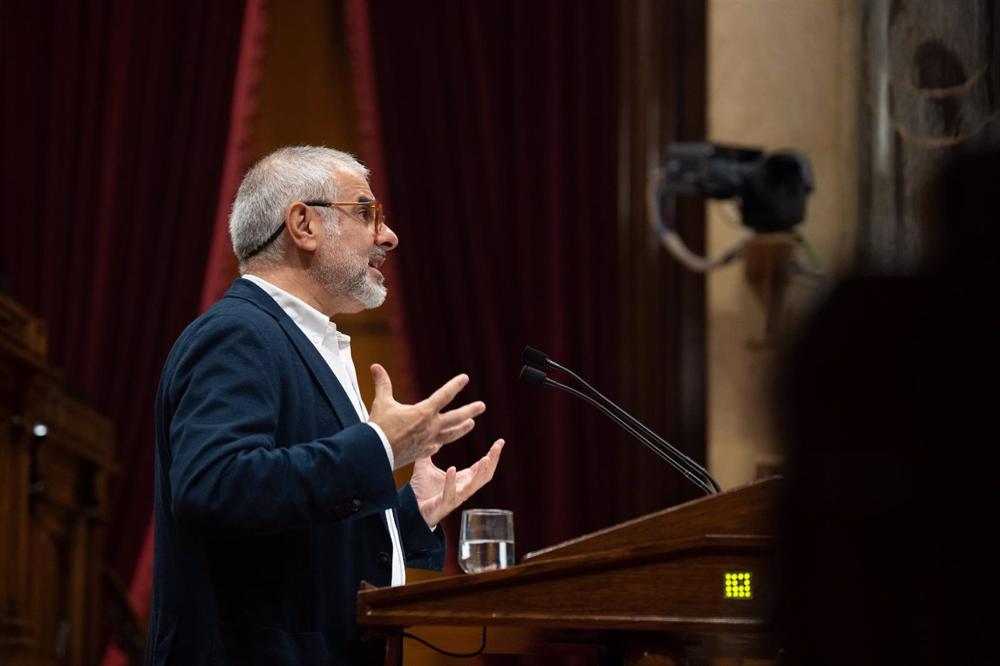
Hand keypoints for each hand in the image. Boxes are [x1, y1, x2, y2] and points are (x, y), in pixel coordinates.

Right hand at [368, 364, 486, 468]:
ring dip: (462, 429)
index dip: (455, 385)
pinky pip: (435, 446)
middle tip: (482, 406)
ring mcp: (429, 442)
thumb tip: (375, 366)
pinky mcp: (423, 453)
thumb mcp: (382, 402)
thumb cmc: (379, 427)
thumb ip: (382, 384)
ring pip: (451, 435)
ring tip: (471, 424)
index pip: (444, 395)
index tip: (465, 378)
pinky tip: (441, 442)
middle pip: (456, 417)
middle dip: (470, 410)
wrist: (376, 454)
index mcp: (424, 412)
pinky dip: (439, 443)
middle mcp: (431, 427)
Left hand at [410, 439, 504, 527]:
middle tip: (498, 447)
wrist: (410, 509)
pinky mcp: (444, 504)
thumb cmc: (421, 491)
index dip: (492, 455)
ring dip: (480, 472)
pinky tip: (452, 468)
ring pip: (473, 486)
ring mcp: (455, 497)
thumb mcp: (425, 467)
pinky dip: (451, 482)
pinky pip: (450, 494)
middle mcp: (463, 488)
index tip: (500, 442)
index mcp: (463, 479)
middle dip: (493, 461)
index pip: (482, 466)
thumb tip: (429, 437)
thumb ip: (428, 453)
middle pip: (484, 475)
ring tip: (485, 458)